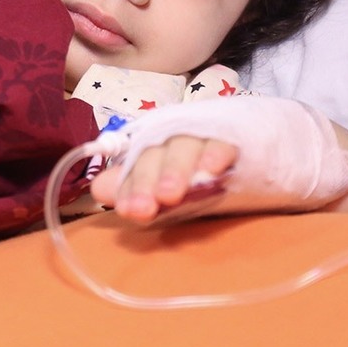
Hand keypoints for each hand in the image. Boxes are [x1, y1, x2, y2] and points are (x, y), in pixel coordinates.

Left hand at [89, 135, 238, 223]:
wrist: (249, 153)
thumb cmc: (198, 175)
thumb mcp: (167, 189)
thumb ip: (134, 189)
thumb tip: (99, 189)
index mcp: (153, 150)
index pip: (134, 165)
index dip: (130, 186)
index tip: (128, 210)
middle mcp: (173, 140)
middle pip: (154, 153)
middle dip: (147, 180)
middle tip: (147, 207)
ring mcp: (202, 136)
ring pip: (184, 145)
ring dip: (176, 168)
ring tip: (171, 194)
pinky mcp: (233, 137)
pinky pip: (223, 140)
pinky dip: (216, 153)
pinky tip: (213, 169)